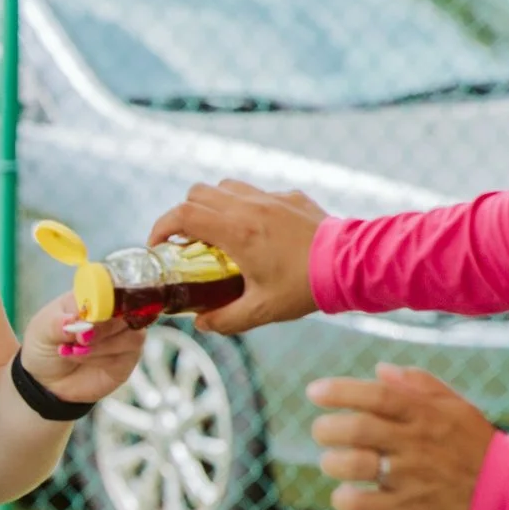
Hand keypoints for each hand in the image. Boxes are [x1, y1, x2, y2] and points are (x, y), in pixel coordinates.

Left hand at [18, 289, 142, 404]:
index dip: (109, 297)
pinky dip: (101, 358)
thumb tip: (74, 320)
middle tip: (79, 337)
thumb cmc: (44, 345)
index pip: (114, 287)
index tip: (90, 312)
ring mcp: (123, 338)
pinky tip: (80, 358)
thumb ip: (57, 323)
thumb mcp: (42, 331)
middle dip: (104, 326)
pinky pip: (126, 357)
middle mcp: (114, 314)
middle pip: (129, 311)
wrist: (45, 380)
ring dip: (101, 345)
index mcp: (94, 296)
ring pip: (133, 336)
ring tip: (73, 350)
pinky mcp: (126, 361)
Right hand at [147, 181, 327, 333]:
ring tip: (217, 233)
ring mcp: (271, 198)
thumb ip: (225, 319)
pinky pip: (257, 193)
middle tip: (186, 241)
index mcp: (236, 231)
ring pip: (225, 186)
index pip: (183, 214)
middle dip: (184, 214)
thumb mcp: (261, 311)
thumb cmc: (305, 288)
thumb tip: (201, 323)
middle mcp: (250, 207)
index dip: (161, 227)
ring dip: (212, 204)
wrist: (350, 266)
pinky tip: (256, 232)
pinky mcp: (291, 197)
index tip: (158, 245)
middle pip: (198, 193)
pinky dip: (245, 206)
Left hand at [308, 363, 498, 509]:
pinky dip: (344, 499)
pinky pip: (362, 504)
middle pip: (357, 429)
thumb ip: (418, 385)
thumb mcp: (455, 406)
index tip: (314, 392)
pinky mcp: (408, 508)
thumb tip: (380, 370)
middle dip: (327, 428)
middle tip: (321, 431)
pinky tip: (346, 495)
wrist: (506, 494)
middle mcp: (414, 442)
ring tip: (333, 462)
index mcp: (424, 413)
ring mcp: (410, 476)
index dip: (340, 391)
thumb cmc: (477, 446)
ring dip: (332, 462)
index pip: (376, 394)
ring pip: (354, 465)